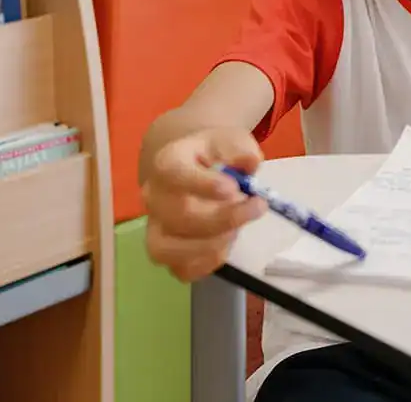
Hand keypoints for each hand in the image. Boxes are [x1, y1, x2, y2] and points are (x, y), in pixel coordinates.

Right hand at [142, 127, 266, 281]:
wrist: (199, 167)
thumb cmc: (215, 155)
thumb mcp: (231, 140)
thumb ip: (240, 149)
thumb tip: (249, 163)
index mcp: (167, 163)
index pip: (174, 173)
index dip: (203, 184)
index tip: (233, 188)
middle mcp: (154, 197)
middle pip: (179, 216)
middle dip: (224, 218)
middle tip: (256, 207)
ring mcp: (155, 227)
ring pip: (171, 249)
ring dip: (213, 244)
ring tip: (237, 230)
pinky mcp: (165, 252)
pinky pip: (181, 269)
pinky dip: (207, 263)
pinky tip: (225, 246)